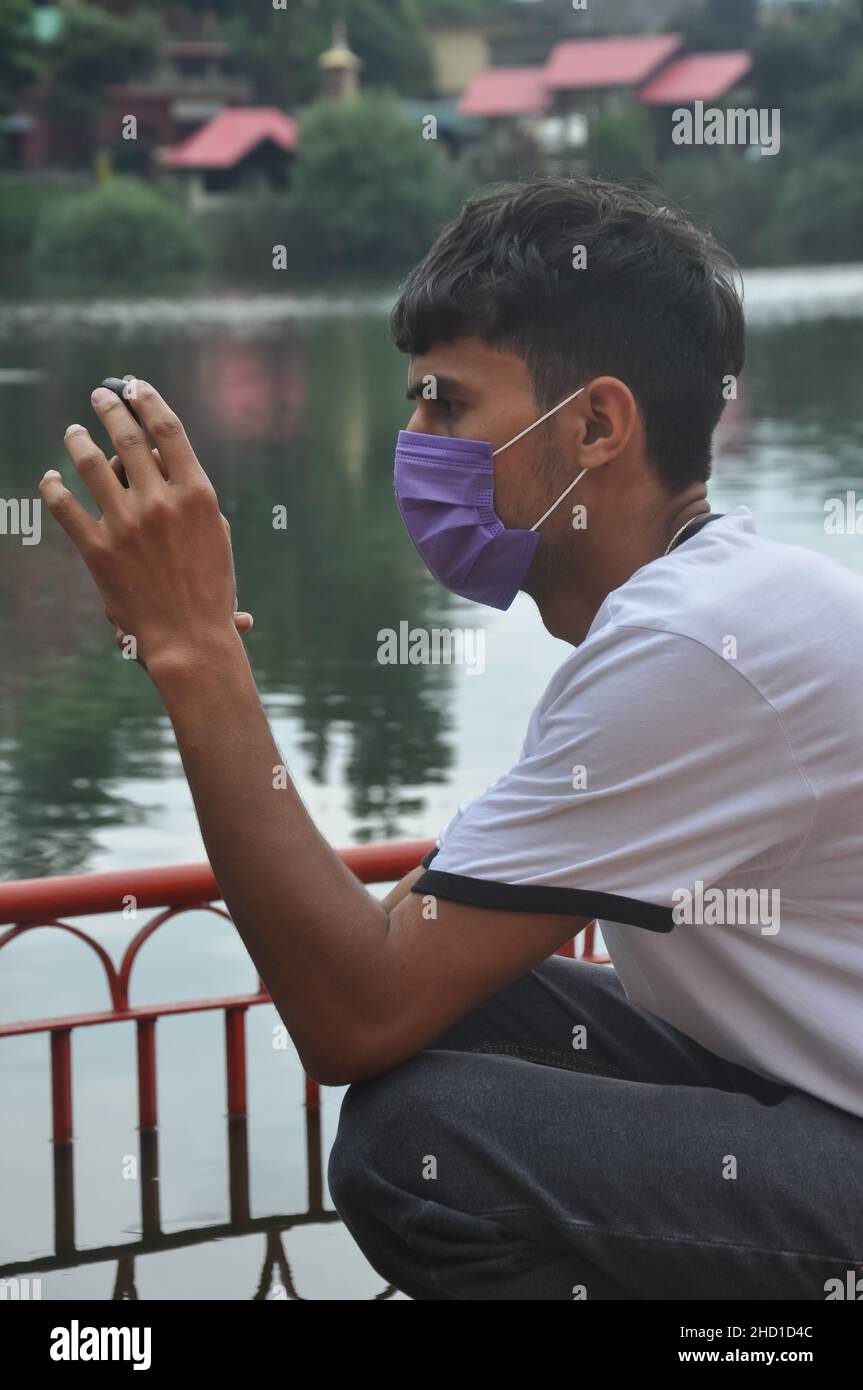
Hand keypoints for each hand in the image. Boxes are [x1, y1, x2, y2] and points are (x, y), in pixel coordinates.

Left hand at [40, 380, 250, 676]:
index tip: (137, 385)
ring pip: (92, 464)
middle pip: (128, 437)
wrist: (190, 639)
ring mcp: (126, 524)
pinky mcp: (97, 549)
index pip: (168, 429)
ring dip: (78, 440)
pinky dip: (53, 488)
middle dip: (110, 408)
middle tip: (100, 396)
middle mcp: (160, 501)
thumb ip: (192, 495)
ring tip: (73, 431)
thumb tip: (166, 460)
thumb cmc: (211, 591)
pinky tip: (50, 479)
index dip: (148, 399)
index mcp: (197, 494)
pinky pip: (65, 507)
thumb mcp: (215, 536)